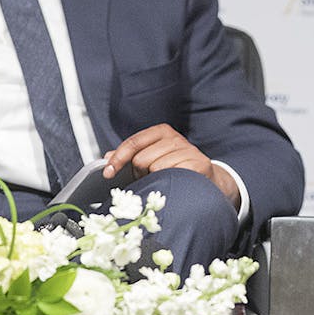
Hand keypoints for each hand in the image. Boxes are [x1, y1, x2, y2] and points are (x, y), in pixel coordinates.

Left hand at [103, 123, 240, 209]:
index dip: (118, 158)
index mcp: (161, 132)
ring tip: (163, 179)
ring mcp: (188, 150)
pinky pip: (173, 175)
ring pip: (156, 168)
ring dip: (155, 179)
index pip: (133, 143)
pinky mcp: (198, 164)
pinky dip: (169, 182)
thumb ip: (129, 156)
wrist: (205, 178)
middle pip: (141, 158)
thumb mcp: (150, 158)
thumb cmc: (174, 168)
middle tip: (149, 177)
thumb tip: (107, 157)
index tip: (109, 173)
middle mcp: (175, 138)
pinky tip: (174, 182)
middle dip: (140, 173)